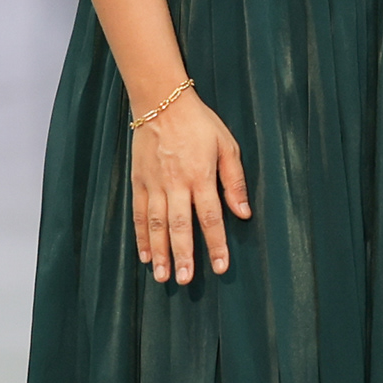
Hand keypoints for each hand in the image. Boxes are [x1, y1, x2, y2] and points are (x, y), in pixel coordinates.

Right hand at [131, 87, 248, 286]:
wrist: (161, 101)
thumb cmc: (199, 123)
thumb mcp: (227, 145)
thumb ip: (234, 180)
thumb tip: (243, 212)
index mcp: (201, 176)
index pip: (210, 217)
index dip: (216, 244)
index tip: (220, 267)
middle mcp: (176, 184)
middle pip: (180, 226)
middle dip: (183, 255)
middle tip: (184, 280)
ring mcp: (154, 184)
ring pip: (156, 224)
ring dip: (160, 252)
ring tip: (163, 276)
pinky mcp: (139, 181)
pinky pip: (138, 214)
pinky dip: (140, 236)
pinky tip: (145, 255)